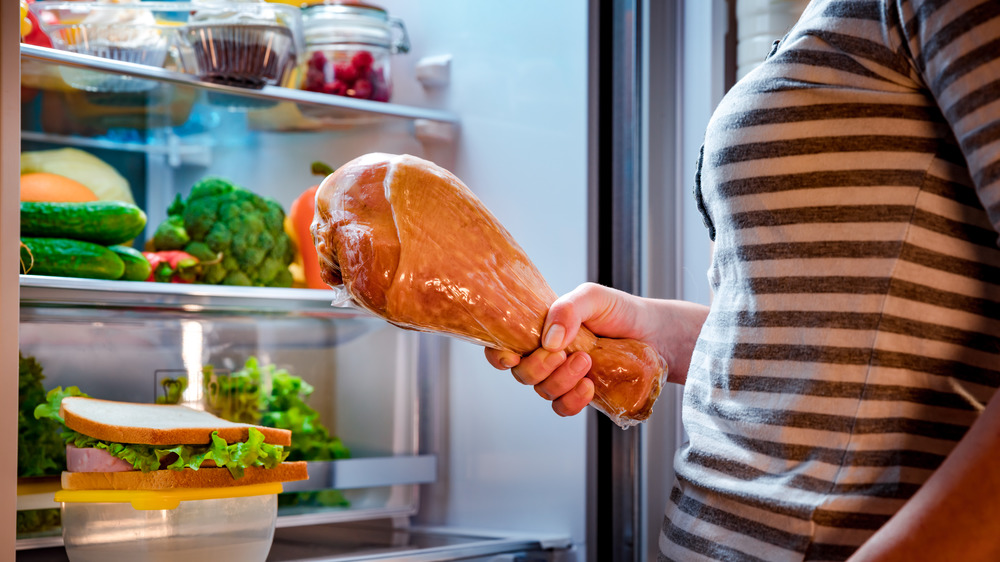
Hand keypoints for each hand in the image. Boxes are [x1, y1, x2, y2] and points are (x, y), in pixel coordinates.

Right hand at [485, 282, 707, 416]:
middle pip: (521, 373)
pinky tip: (589, 387)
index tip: (512, 355)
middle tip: (564, 353)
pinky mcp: (581, 396)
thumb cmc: (620, 311)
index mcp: (538, 329)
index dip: (498, 355)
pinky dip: (572, 401)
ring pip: (542, 391)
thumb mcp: (593, 297)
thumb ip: (568, 309)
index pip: (504, 345)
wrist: (655, 334)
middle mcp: (545, 355)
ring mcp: (562, 378)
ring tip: (586, 362)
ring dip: (560, 381)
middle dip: (538, 367)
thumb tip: (549, 339)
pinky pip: (562, 408)